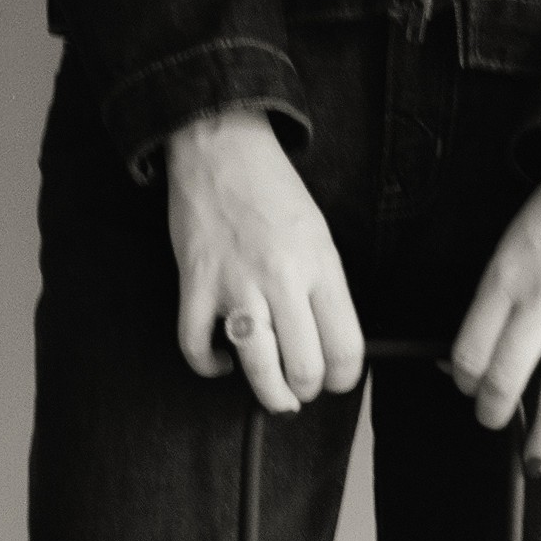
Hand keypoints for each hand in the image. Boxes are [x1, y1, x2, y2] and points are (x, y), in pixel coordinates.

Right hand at [165, 107, 364, 412]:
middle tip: (300, 387)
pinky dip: (208, 366)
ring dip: (268, 394)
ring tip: (272, 392)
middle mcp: (282, 278)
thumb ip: (325, 290)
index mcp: (320, 266)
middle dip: (305, 391)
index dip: (343, 378)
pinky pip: (196, 347)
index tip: (334, 380)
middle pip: (303, 369)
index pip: (345, 348)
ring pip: (258, 369)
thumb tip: (327, 345)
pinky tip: (221, 362)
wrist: (222, 147)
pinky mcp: (195, 283)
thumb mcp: (320, 237)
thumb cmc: (273, 192)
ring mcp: (236, 282)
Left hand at [449, 141, 540, 472]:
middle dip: (493, 412)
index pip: (472, 349)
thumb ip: (492, 303)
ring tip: (533, 461)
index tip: (465, 385)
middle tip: (490, 422)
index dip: (462, 379)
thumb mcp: (510, 246)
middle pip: (507, 376)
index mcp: (508, 273)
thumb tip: (466, 362)